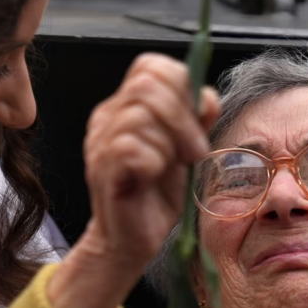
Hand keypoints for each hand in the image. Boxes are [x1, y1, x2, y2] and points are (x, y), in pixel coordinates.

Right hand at [81, 53, 219, 272]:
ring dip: (170, 144)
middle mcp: (109, 117)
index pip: (152, 66)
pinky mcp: (103, 168)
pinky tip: (152, 177)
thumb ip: (196, 120)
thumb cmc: (157, 196)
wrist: (132, 241)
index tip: (198, 121)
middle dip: (182, 118)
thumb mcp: (186, 151)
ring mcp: (101, 141)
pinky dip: (154, 162)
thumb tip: (206, 96)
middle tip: (194, 152)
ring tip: (174, 167)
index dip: (182, 87)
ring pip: (141, 116)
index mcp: (127, 106)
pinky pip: (132, 148)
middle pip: (148, 85)